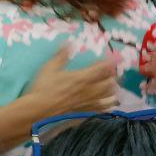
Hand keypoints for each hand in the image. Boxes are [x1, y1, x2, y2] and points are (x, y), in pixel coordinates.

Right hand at [0, 46, 115, 151]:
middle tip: (116, 72)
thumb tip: (69, 43)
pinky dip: (108, 105)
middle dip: (115, 76)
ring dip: (113, 90)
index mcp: (82, 77)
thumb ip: (61, 56)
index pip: (101, 69)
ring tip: (114, 86)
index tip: (112, 58)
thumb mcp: (49, 67)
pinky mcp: (85, 112)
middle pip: (109, 83)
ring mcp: (89, 103)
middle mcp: (89, 90)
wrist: (39, 109)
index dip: (109, 63)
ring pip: (109, 96)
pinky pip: (102, 109)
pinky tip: (108, 103)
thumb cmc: (44, 87)